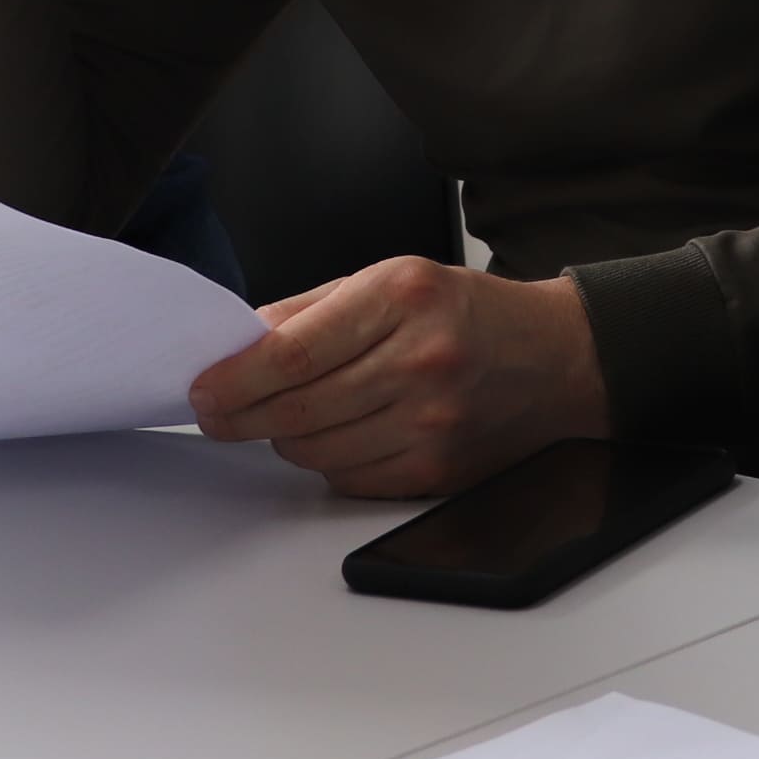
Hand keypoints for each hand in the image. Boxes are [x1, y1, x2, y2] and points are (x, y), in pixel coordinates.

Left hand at [188, 257, 611, 497]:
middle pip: (297, 409)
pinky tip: (341, 434)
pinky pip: (349, 480)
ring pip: (316, 451)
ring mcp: (432, 423)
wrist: (556, 358)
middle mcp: (420, 361)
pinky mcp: (438, 471)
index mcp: (402, 298)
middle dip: (242, 416)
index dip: (234, 379)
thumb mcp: (392, 278)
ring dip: (287, 437)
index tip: (202, 390)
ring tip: (293, 414)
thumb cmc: (469, 314)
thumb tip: (237, 343)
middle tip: (219, 412)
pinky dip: (329, 462)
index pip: (293, 352)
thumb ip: (310, 310)